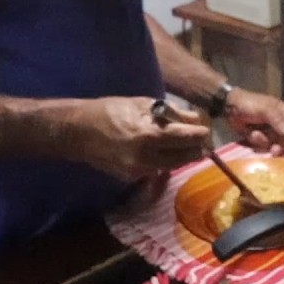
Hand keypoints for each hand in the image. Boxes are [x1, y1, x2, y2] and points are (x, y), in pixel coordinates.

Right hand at [62, 96, 209, 179]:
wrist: (78, 132)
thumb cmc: (110, 111)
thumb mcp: (142, 104)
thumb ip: (171, 113)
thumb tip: (195, 119)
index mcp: (149, 136)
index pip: (186, 139)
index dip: (200, 134)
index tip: (205, 130)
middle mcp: (146, 158)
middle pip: (185, 157)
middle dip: (194, 147)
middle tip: (197, 138)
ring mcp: (138, 171)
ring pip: (173, 166)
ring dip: (180, 155)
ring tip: (179, 142)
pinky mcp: (132, 178)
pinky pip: (157, 170)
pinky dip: (163, 160)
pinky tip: (158, 150)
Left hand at [223, 89, 283, 154]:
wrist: (229, 107)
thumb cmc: (250, 105)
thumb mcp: (266, 111)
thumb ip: (280, 122)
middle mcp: (278, 123)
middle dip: (279, 146)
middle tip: (274, 151)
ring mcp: (268, 130)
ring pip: (273, 143)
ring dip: (264, 141)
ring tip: (254, 134)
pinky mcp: (258, 136)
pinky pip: (262, 144)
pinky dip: (255, 140)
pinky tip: (249, 133)